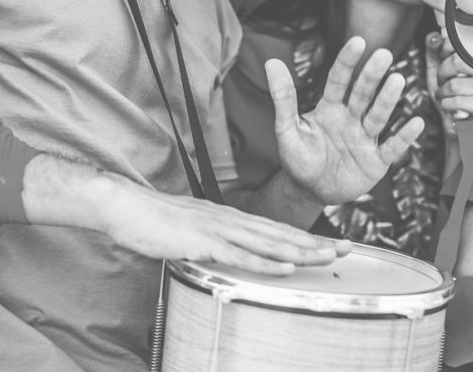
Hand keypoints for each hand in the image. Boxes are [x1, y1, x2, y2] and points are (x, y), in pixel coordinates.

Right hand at [104, 178, 350, 275]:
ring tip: (329, 257)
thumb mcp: (189, 227)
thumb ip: (210, 237)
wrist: (124, 205)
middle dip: (315, 242)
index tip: (330, 242)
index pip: (273, 228)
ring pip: (267, 242)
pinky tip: (287, 267)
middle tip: (347, 248)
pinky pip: (239, 255)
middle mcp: (229, 219)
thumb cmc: (152, 220)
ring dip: (301, 250)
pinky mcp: (202, 242)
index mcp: (227, 216)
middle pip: (279, 233)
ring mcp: (217, 229)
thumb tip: (225, 250)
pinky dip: (266, 262)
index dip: (303, 236)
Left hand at [267, 36, 423, 204]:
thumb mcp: (286, 127)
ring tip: (398, 79)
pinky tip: (416, 123)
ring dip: (388, 99)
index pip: (339, 80)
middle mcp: (350, 119)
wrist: (308, 190)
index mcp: (329, 108)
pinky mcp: (376, 162)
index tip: (358, 41)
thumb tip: (271, 62)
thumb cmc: (297, 157)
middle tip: (384, 54)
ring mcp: (364, 139)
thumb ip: (282, 97)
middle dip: (371, 75)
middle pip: (362, 94)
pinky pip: (392, 148)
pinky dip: (404, 137)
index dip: (347, 61)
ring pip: (378, 116)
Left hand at [425, 32, 472, 132]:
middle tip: (444, 85)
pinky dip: (446, 105)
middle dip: (441, 76)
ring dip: (442, 94)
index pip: (458, 43)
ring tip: (447, 97)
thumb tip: (433, 36)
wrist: (454, 122)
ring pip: (454, 84)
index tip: (444, 66)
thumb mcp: (437, 69)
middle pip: (456, 62)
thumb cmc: (448, 94)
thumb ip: (434, 50)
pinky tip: (451, 108)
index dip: (442, 55)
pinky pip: (457, 101)